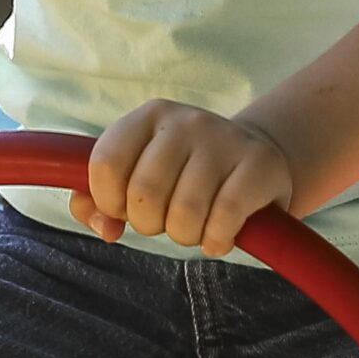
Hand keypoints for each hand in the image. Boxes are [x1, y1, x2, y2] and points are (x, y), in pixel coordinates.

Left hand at [83, 102, 295, 256]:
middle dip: (149, 224)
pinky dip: (216, 240)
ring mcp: (224, 140)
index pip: (105, 163)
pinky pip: (224, 217)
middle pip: (143, 194)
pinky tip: (219, 236)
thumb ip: (100, 202)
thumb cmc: (185, 175)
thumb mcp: (139, 176)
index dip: (109, 201)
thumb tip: (105, 226)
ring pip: (185, 211)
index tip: (125, 209)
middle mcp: (185, 121)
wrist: (258, 158)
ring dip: (185, 235)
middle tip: (166, 220)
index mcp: (148, 117)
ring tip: (195, 226)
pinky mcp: (258, 165)